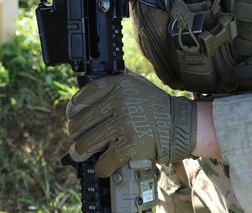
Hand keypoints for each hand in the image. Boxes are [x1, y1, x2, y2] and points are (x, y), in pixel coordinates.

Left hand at [66, 73, 195, 177]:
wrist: (180, 124)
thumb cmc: (157, 106)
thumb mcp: (137, 84)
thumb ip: (116, 84)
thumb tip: (91, 91)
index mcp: (120, 84)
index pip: (87, 94)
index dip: (74, 106)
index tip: (71, 114)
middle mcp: (120, 101)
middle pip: (84, 119)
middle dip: (75, 132)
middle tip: (74, 137)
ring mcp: (125, 122)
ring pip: (89, 141)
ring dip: (80, 150)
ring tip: (79, 152)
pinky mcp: (131, 144)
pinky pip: (106, 159)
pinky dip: (100, 167)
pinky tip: (100, 167)